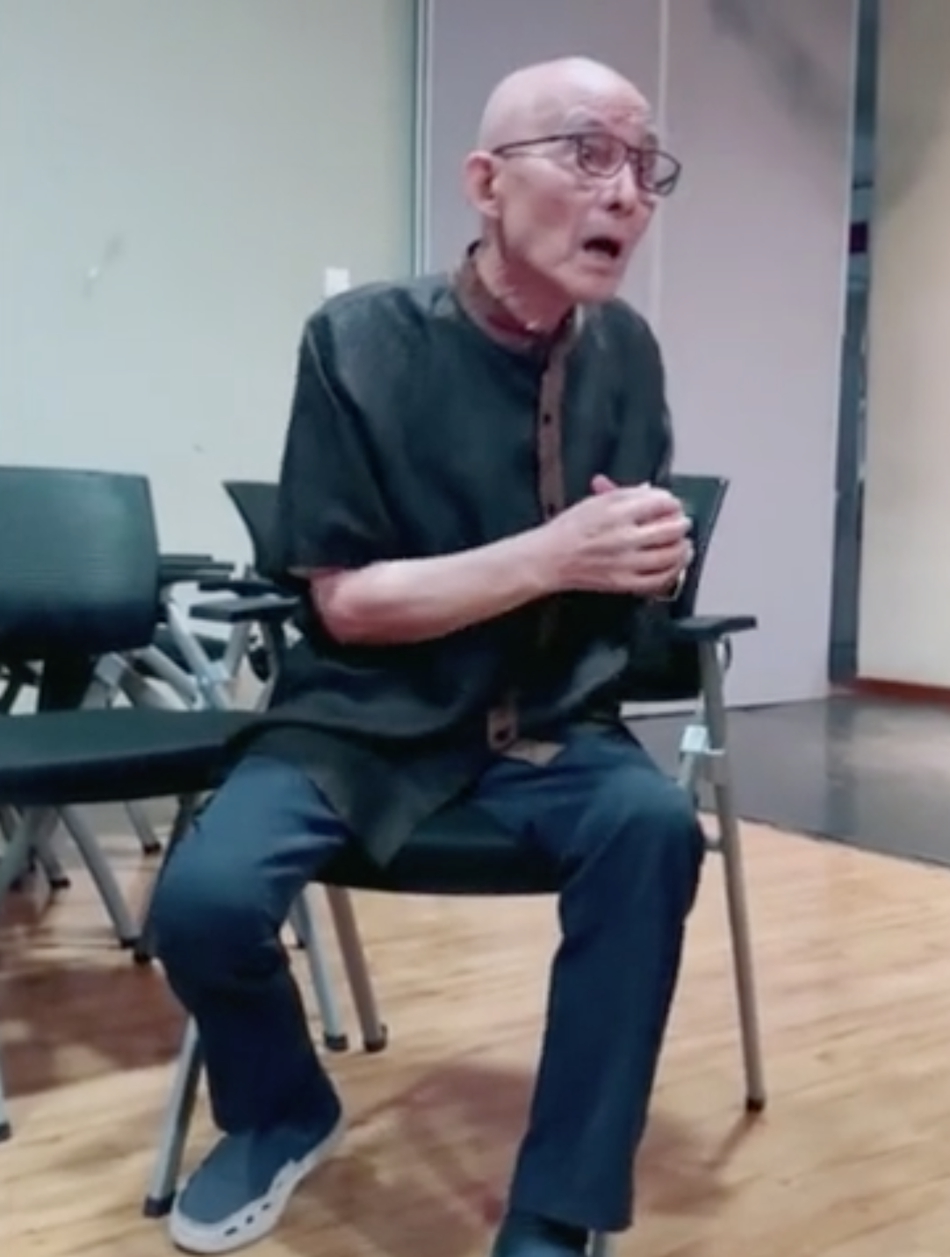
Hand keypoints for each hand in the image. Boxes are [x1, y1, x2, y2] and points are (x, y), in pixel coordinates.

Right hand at [537, 475, 692, 596]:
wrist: (549, 559)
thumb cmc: (568, 531)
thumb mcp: (594, 502)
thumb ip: (624, 495)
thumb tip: (650, 492)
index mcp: (616, 513)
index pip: (659, 503)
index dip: (671, 502)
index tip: (673, 503)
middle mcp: (624, 538)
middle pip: (670, 529)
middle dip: (682, 524)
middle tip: (683, 522)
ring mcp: (625, 563)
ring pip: (669, 556)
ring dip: (683, 548)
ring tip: (685, 544)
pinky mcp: (623, 583)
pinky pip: (658, 580)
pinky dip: (672, 572)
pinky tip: (675, 565)